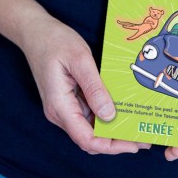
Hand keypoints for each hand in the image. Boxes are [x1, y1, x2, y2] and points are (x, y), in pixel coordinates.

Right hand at [0, 0, 149, 156]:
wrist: (34, 31)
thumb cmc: (54, 40)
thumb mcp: (79, 59)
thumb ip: (94, 88)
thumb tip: (109, 115)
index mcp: (59, 106)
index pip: (86, 139)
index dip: (111, 146)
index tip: (134, 144)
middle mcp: (59, 112)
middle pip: (89, 139)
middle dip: (116, 143)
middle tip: (143, 139)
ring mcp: (63, 107)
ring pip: (89, 129)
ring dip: (112, 132)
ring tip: (136, 127)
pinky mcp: (67, 100)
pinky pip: (87, 115)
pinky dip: (105, 117)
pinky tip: (121, 111)